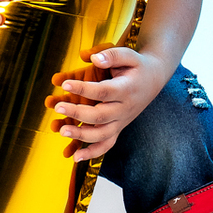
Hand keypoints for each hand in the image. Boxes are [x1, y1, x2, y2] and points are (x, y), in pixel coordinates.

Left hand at [48, 47, 167, 161]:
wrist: (154, 79)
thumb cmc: (137, 65)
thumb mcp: (128, 54)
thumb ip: (111, 55)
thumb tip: (92, 58)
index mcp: (126, 90)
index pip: (103, 92)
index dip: (83, 89)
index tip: (64, 84)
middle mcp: (124, 109)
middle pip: (100, 116)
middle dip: (77, 113)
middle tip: (58, 107)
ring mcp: (122, 121)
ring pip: (102, 135)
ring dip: (81, 135)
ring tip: (61, 131)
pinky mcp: (118, 128)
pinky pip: (107, 145)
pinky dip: (92, 153)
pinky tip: (74, 157)